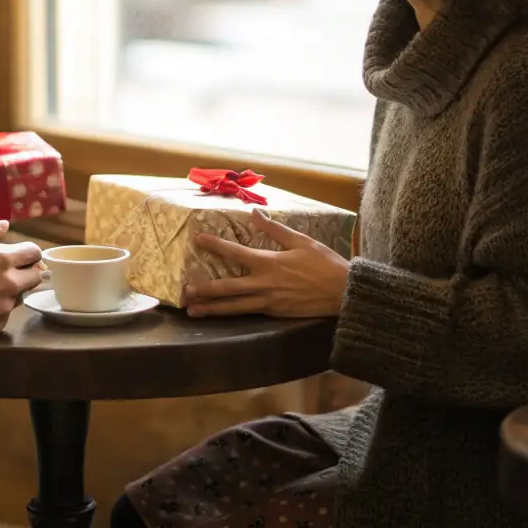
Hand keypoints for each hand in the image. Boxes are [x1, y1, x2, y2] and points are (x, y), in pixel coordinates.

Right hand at [0, 221, 43, 333]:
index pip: (34, 252)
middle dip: (25, 270)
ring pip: (20, 295)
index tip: (17, 253)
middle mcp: (9, 284)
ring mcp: (3, 307)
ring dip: (11, 289)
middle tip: (4, 270)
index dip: (27, 251)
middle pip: (35, 276)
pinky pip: (6, 313)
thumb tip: (5, 226)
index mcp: (1, 259)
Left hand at [184, 210, 348, 318]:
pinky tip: (222, 315)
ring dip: (212, 309)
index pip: (235, 253)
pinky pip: (249, 313)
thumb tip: (254, 212)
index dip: (215, 245)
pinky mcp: (275, 314)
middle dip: (204, 290)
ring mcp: (268, 303)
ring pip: (234, 308)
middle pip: (227, 289)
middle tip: (184, 291)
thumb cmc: (324, 264)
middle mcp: (264, 285)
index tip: (197, 239)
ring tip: (192, 312)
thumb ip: (274, 229)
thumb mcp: (301, 241)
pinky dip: (233, 314)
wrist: (344, 294)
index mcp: (269, 263)